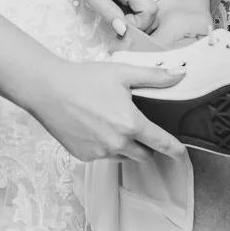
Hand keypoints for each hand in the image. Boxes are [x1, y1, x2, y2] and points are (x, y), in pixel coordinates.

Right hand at [26, 57, 185, 161]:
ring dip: (126, 147)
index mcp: (131, 124)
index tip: (181, 153)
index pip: (162, 143)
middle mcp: (117, 143)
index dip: (175, 149)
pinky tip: (95, 128)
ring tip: (114, 125)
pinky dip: (105, 147)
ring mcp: (100, 152)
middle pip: (144, 155)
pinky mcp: (84, 156)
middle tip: (141, 130)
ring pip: (123, 157)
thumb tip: (180, 75)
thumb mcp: (123, 73)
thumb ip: (154, 77)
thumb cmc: (84, 79)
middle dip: (148, 146)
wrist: (48, 90)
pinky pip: (103, 156)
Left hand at [60, 0, 159, 37]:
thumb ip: (107, 11)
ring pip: (145, 3)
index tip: (118, 24)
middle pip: (149, 10)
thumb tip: (123, 30)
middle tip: (110, 16)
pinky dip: (130, 0)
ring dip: (130, 10)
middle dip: (133, 20)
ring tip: (108, 0)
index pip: (150, 12)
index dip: (138, 25)